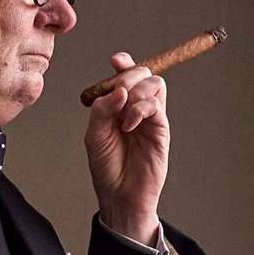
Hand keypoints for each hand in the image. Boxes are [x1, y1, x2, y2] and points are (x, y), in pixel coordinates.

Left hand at [84, 52, 169, 246]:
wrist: (118, 193)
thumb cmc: (105, 165)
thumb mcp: (94, 134)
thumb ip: (102, 109)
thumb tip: (118, 90)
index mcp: (118, 105)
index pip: (126, 76)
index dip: (124, 64)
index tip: (116, 61)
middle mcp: (136, 108)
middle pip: (144, 74)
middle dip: (129, 76)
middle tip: (117, 93)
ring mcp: (150, 118)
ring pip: (155, 85)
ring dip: (136, 91)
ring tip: (122, 115)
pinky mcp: (161, 130)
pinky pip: (156, 107)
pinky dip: (139, 109)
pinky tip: (128, 125)